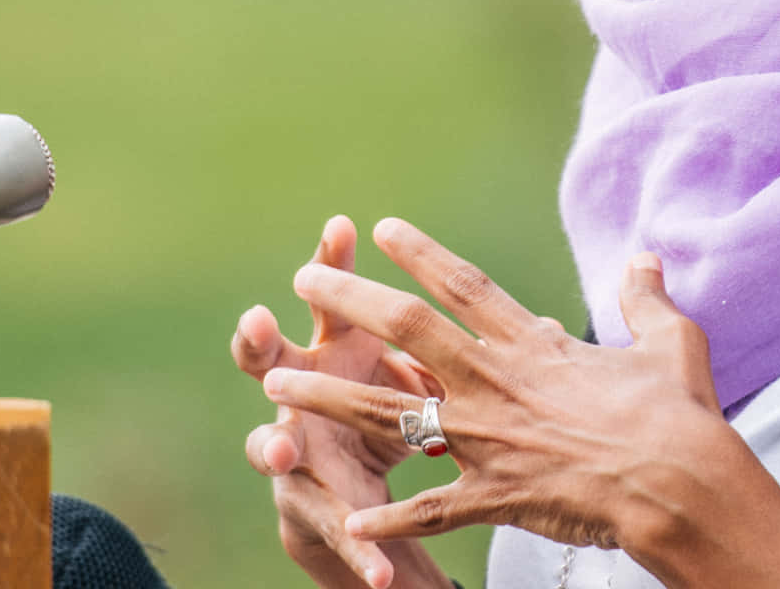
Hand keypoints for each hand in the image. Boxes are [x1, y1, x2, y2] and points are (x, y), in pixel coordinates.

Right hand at [232, 216, 450, 588]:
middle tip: (257, 319)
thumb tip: (522, 318)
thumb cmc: (386, 411)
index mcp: (332, 351)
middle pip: (266, 358)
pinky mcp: (307, 509)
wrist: (347, 499)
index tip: (342, 225)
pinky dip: (356, 545)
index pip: (330, 298)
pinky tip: (376, 570)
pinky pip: (329, 527)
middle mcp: (298, 393)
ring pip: (272, 443)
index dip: (331, 262)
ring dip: (274, 443)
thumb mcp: (414, 378)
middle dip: (259, 339)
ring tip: (284, 446)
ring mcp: (293, 451)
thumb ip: (443, 347)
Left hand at [260, 218, 779, 588]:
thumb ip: (646, 299)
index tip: (380, 229)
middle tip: (301, 279)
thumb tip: (648, 257)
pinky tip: (346, 518)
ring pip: (390, 411)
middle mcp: (497, 383)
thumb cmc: (681, 416)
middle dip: (348, 302)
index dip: (420, 254)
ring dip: (326, 397)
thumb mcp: (669, 343)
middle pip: (407, 330)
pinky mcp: (494, 495)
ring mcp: (488, 439)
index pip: (464, 287)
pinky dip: (389, 518)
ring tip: (274, 385)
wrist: (683, 484)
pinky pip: (429, 508)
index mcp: (532, 346)